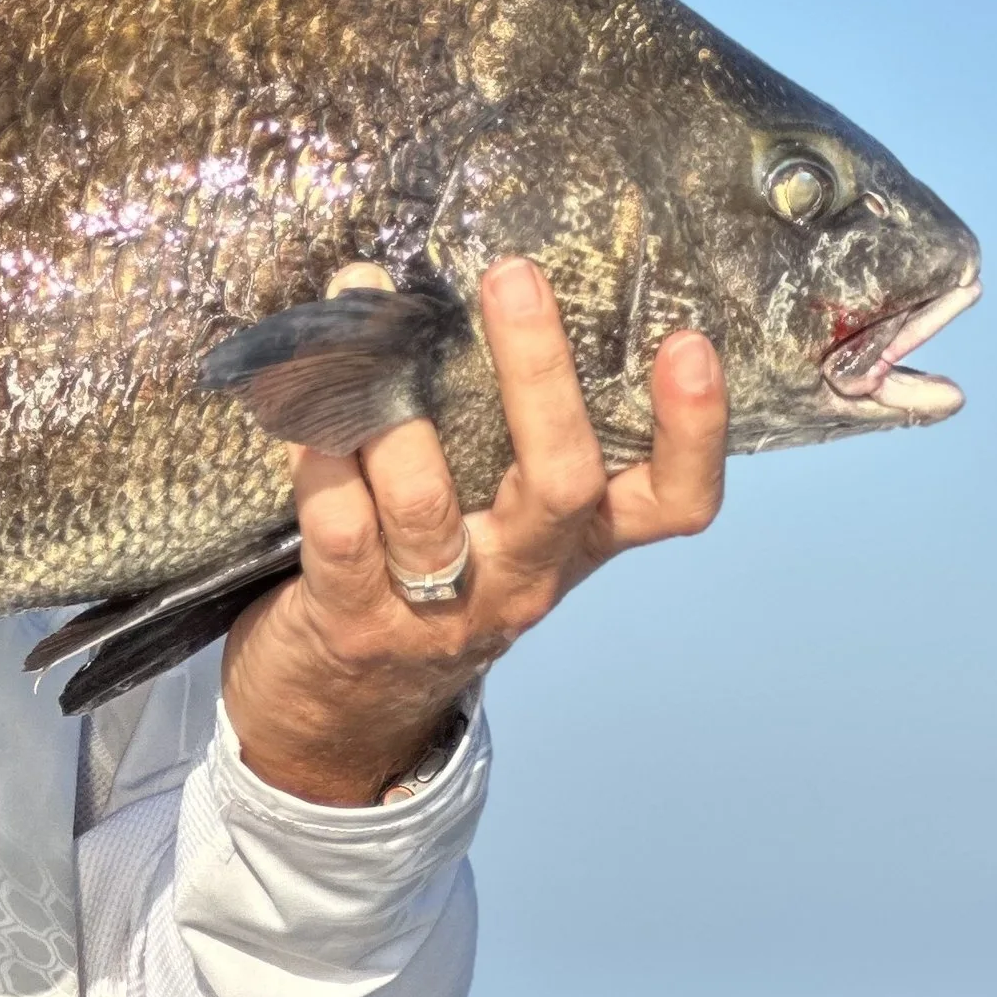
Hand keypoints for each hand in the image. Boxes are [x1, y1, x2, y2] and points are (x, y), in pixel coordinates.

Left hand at [219, 258, 727, 806]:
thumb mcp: (493, 520)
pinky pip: (339, 531)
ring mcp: (439, 607)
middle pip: (559, 482)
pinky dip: (318, 464)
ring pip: (429, 505)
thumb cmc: (427, 577)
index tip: (690, 341)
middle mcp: (522, 577)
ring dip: (390, 406)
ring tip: (365, 319)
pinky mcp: (353, 621)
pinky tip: (304, 413)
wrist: (342, 719)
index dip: (693, 432)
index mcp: (574, 543)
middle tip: (512, 278)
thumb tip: (477, 282)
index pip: (672, 503)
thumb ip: (498, 434)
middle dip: (538, 373)